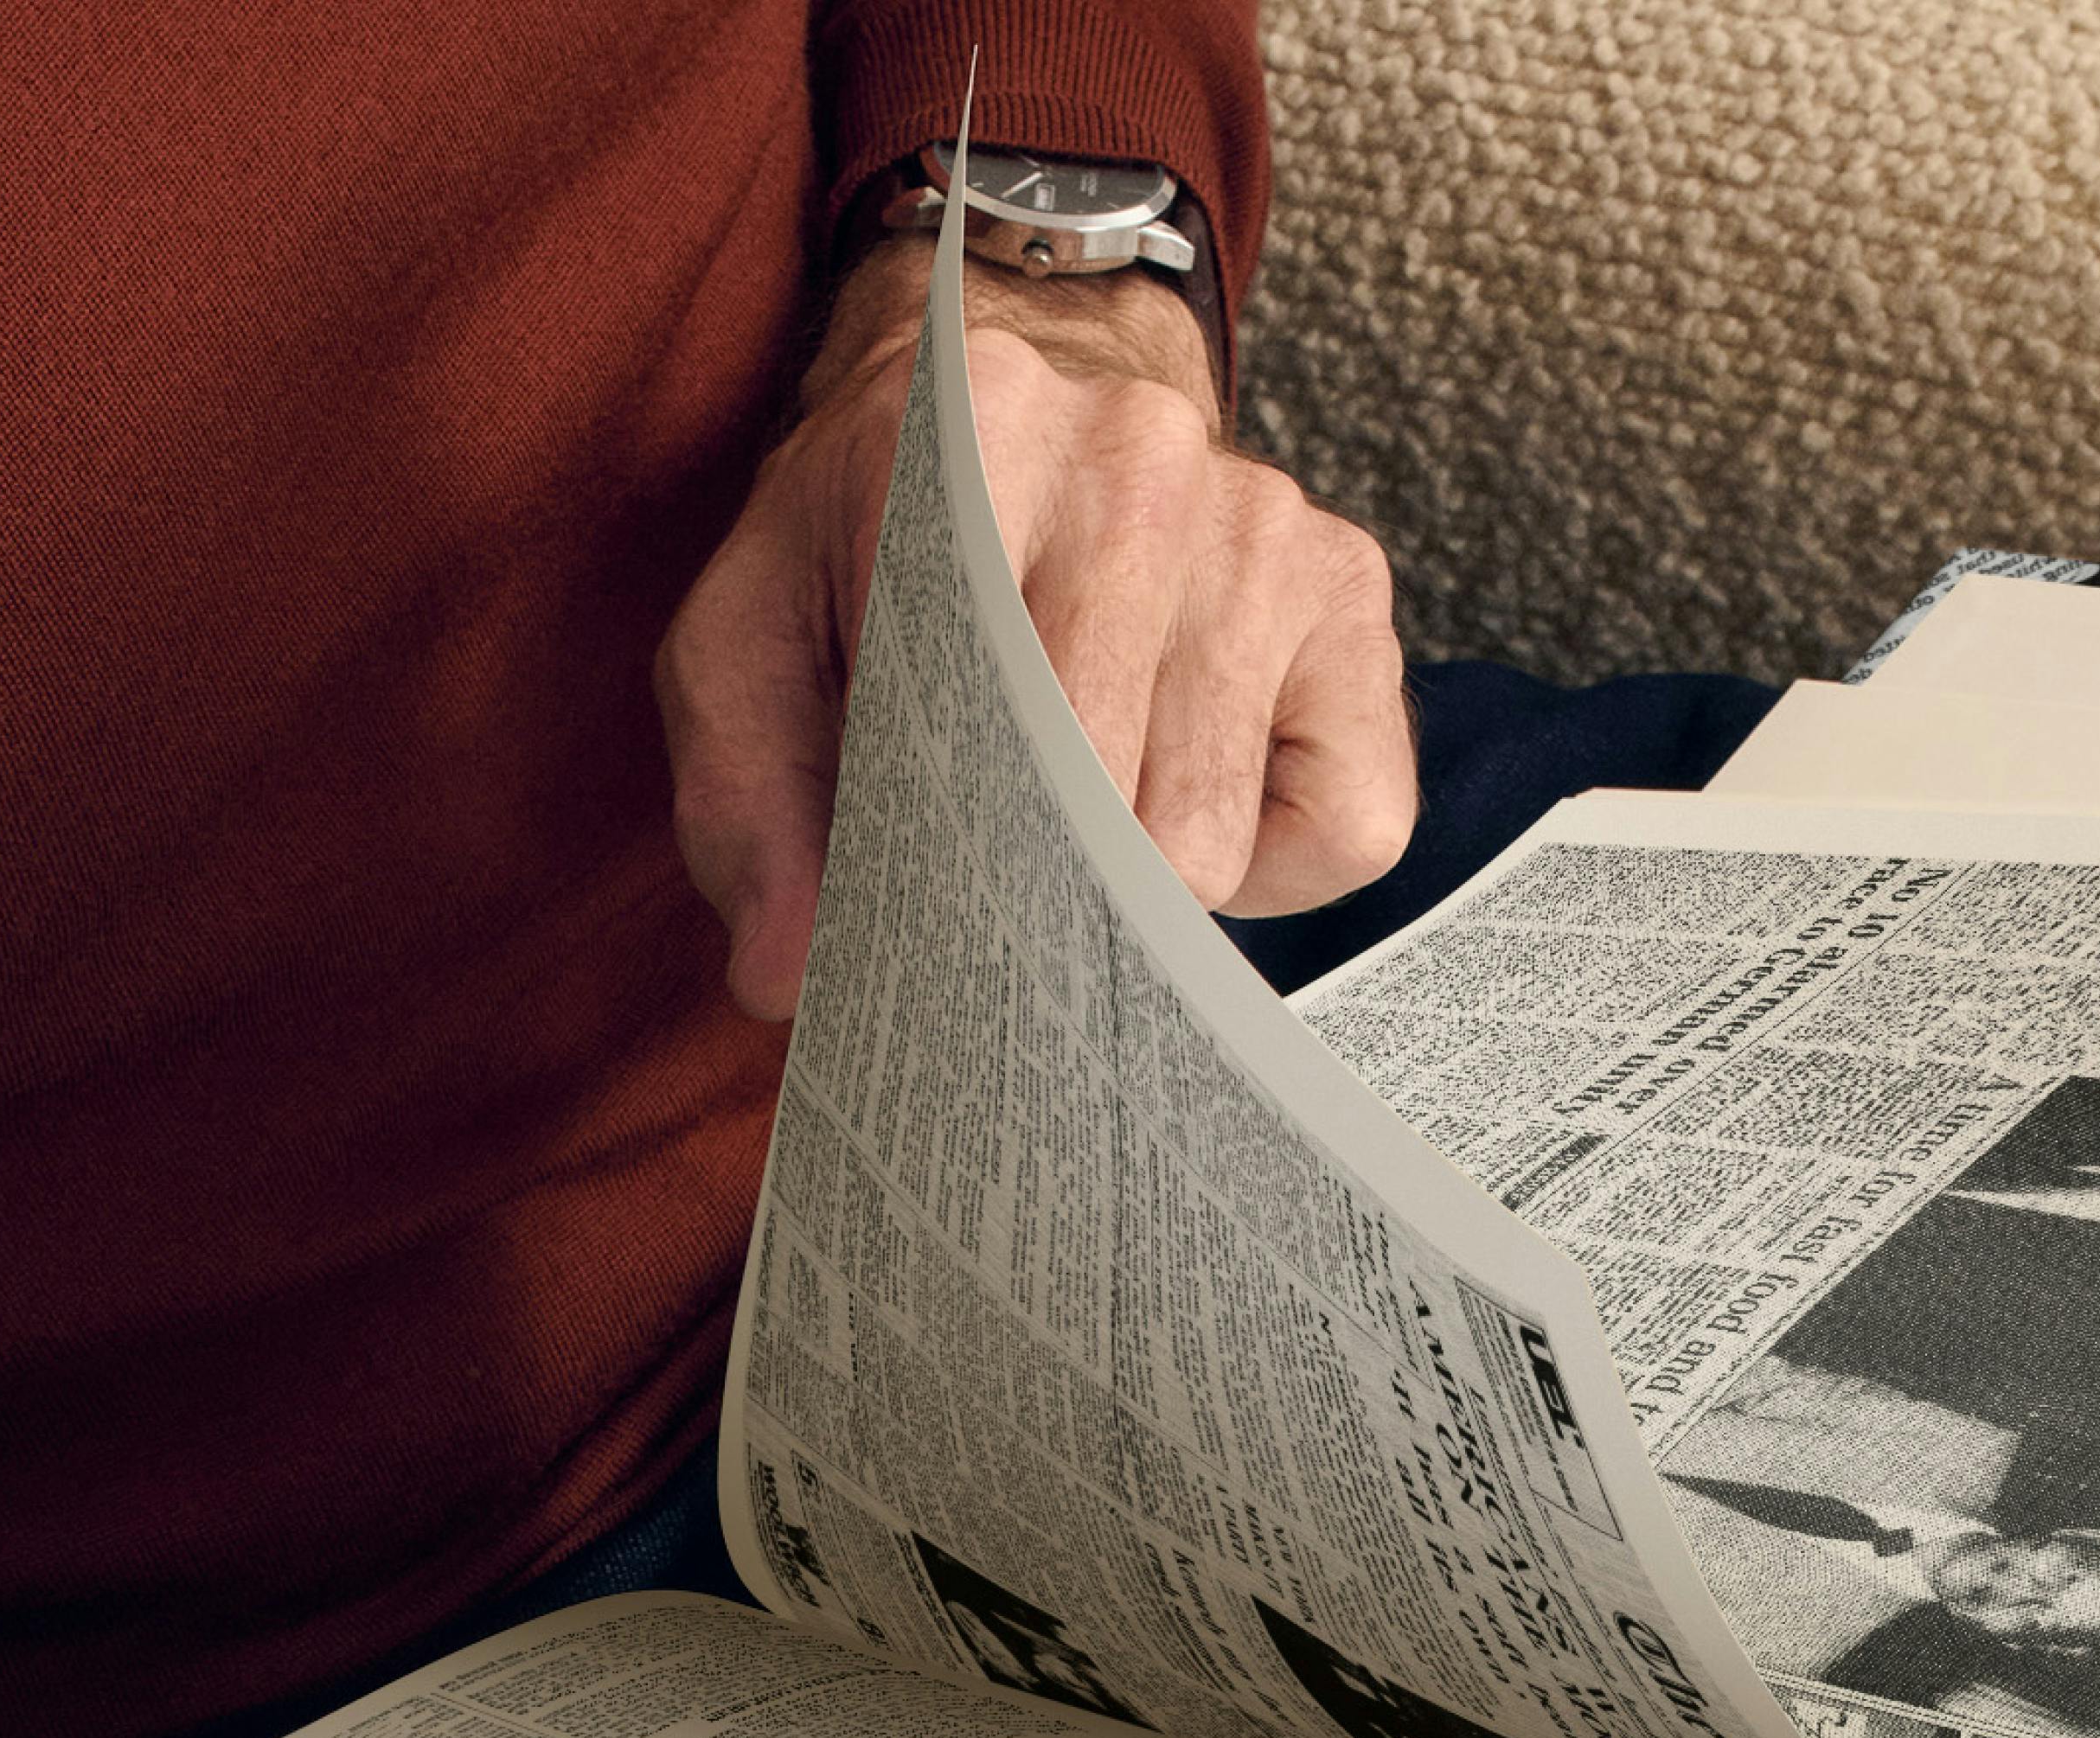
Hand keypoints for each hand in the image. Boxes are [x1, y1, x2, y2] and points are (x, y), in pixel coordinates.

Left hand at [657, 239, 1414, 1019]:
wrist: (1024, 398)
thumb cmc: (879, 548)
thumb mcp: (753, 638)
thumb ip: (743, 797)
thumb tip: (783, 977)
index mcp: (979, 438)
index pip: (971, 739)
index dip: (940, 862)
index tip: (913, 900)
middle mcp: (1144, 461)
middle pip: (1097, 815)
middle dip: (1036, 881)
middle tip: (993, 854)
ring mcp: (1269, 523)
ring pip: (1208, 843)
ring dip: (1141, 867)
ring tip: (1088, 787)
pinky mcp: (1356, 594)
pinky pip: (1347, 828)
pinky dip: (1271, 863)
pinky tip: (1193, 782)